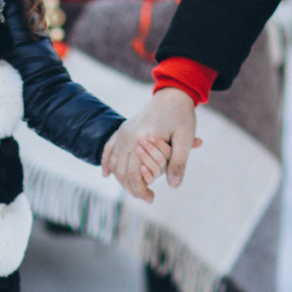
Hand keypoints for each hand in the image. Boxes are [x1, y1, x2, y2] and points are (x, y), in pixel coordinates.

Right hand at [100, 88, 200, 202]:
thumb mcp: (184, 138)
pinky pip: (109, 149)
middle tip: (147, 197)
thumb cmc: (181, 115)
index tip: (151, 199)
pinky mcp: (123, 129)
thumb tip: (174, 185)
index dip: (140, 190)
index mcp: (140, 138)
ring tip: (136, 189)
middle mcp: (127, 136)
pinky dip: (107, 162)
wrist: (172, 93)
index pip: (133, 174)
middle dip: (132, 188)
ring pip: (114, 164)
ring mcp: (122, 132)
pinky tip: (106, 174)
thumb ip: (178, 162)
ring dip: (121, 179)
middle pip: (121, 172)